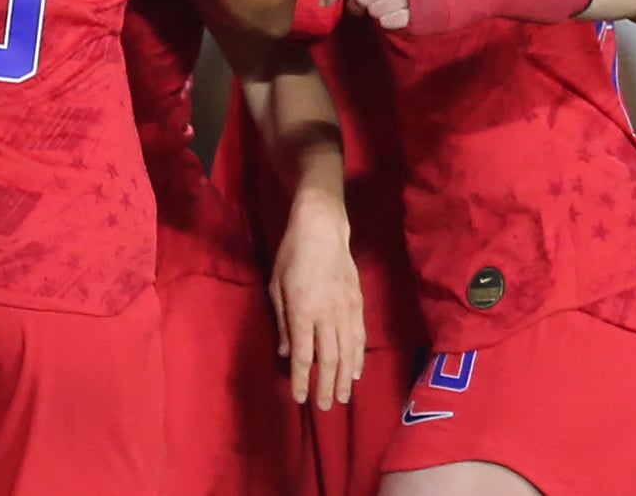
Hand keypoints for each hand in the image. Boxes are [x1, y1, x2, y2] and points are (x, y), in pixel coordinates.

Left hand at [270, 190, 363, 408]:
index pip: (302, 353)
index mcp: (302, 310)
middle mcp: (326, 313)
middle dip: (326, 386)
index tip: (300, 398)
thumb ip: (281, 322)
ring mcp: (346, 309)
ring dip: (345, 378)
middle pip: (328, 359)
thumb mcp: (276, 286)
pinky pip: (359, 337)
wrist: (322, 228)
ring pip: (347, 352)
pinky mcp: (358, 303)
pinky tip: (356, 372)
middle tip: (326, 407)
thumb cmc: (291, 254)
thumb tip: (284, 352)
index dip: (301, 378)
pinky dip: (358, 357)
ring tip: (343, 398)